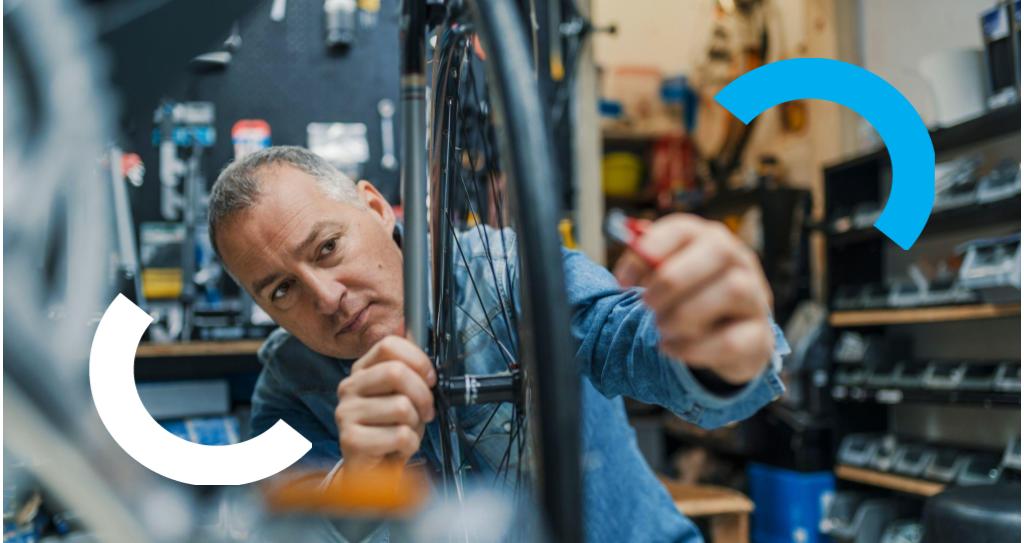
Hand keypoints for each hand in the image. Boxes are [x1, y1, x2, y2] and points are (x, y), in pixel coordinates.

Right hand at [334, 336, 436, 472]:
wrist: (375, 471)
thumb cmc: (392, 430)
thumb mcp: (404, 396)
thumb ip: (411, 373)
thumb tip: (423, 352)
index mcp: (362, 370)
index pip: (389, 345)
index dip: (418, 360)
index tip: (430, 379)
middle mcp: (349, 387)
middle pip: (396, 372)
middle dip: (422, 394)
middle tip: (426, 412)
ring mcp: (346, 413)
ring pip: (402, 406)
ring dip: (415, 424)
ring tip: (406, 432)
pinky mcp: (350, 439)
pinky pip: (399, 435)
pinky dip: (410, 445)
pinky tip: (398, 449)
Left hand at [613, 214, 774, 384]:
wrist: (730, 338)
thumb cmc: (691, 299)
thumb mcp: (669, 278)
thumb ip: (647, 268)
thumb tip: (624, 275)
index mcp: (710, 240)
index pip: (684, 228)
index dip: (649, 251)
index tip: (622, 280)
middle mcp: (739, 262)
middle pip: (718, 250)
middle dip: (673, 280)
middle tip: (646, 304)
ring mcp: (755, 298)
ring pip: (732, 291)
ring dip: (685, 313)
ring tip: (662, 327)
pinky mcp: (759, 337)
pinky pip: (731, 340)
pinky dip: (692, 348)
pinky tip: (670, 348)